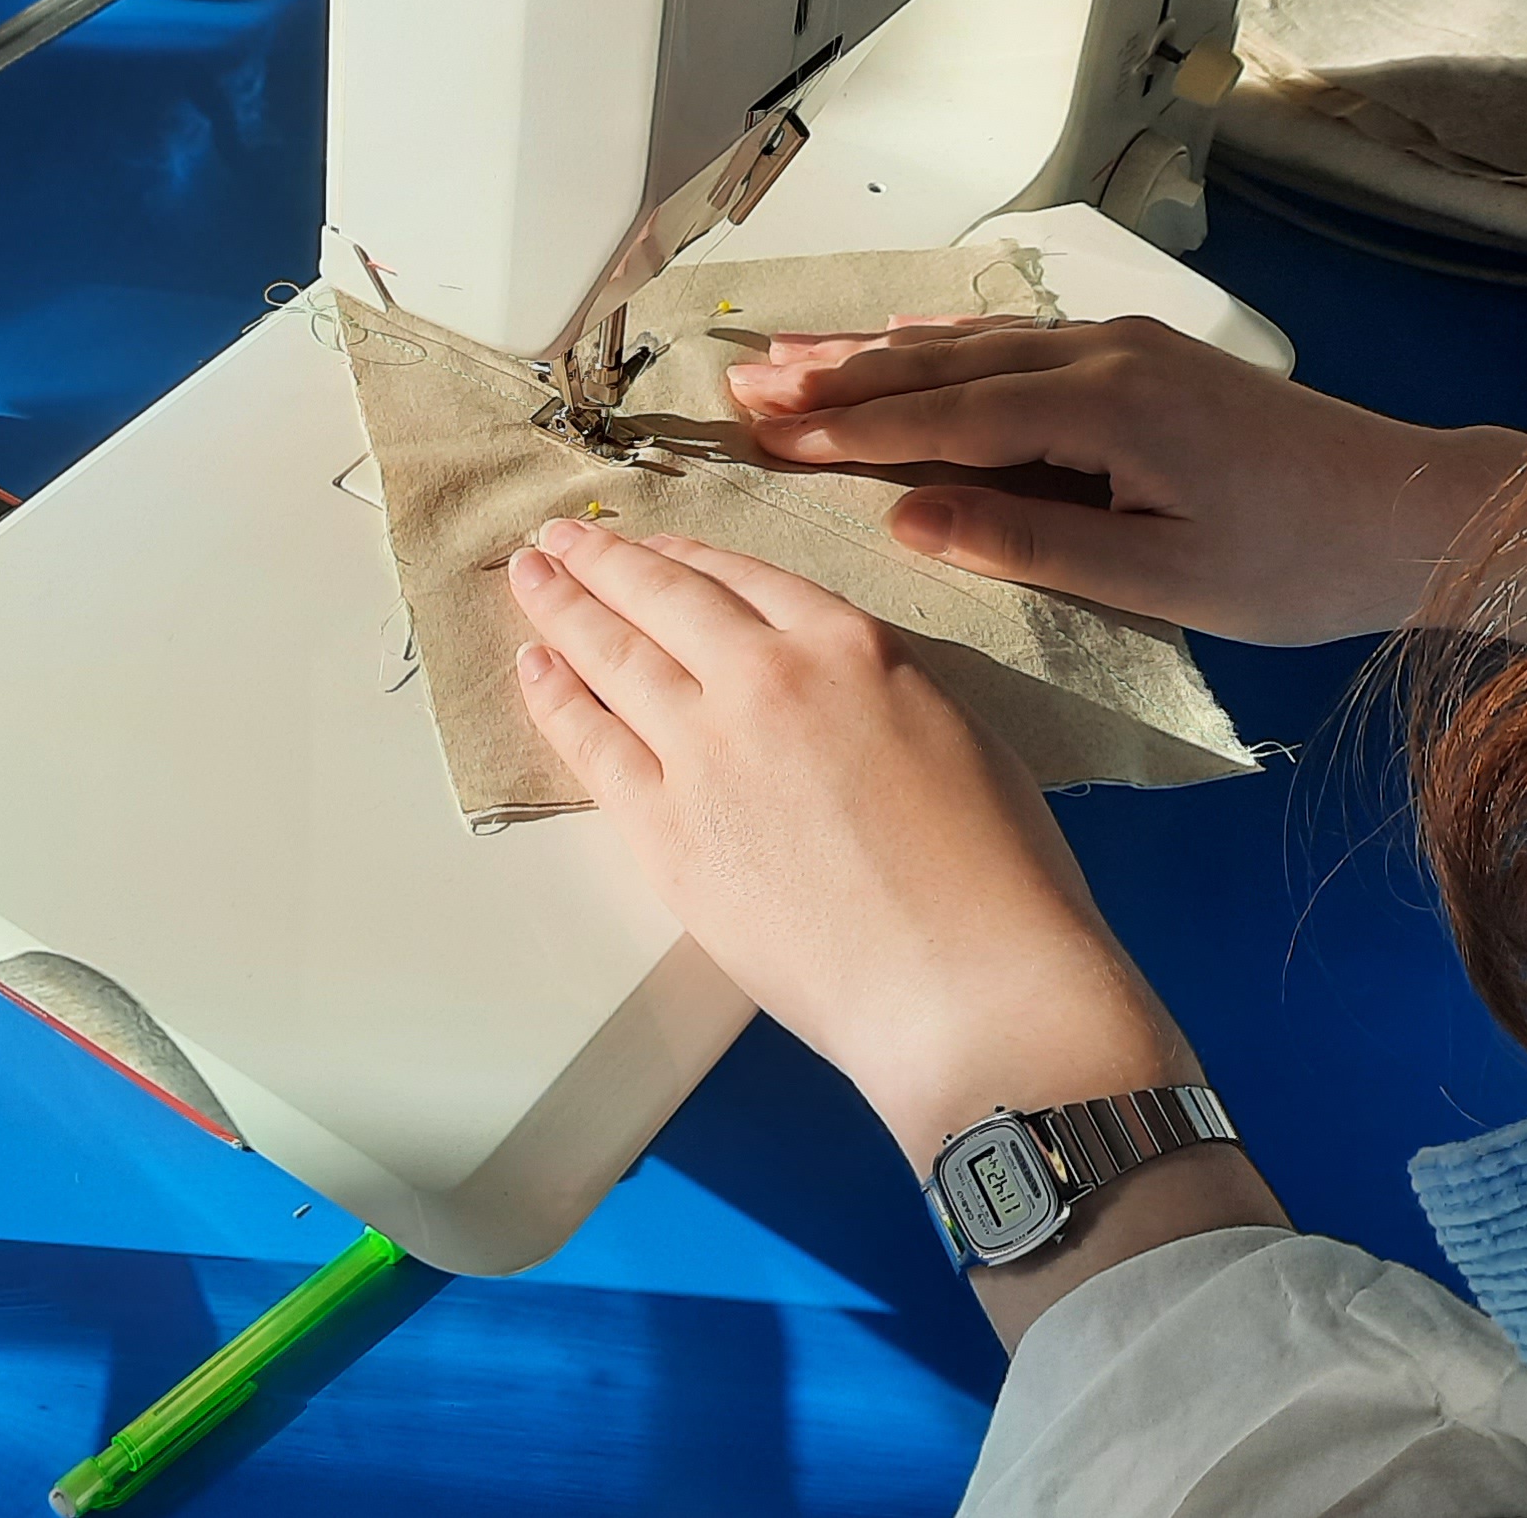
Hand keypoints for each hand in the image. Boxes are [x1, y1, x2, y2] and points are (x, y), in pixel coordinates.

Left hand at [507, 518, 1186, 1164]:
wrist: (969, 987)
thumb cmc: (998, 879)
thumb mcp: (955, 730)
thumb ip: (873, 688)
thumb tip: (826, 687)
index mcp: (846, 646)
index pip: (741, 578)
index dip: (684, 557)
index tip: (651, 548)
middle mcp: (764, 679)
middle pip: (660, 598)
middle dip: (600, 561)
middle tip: (557, 538)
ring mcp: (705, 752)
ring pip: (613, 656)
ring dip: (561, 607)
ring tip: (528, 576)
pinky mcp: (666, 830)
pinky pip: (592, 745)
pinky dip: (554, 698)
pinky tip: (532, 668)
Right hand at [725, 315, 1526, 645]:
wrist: (1414, 512)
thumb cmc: (1295, 565)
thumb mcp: (1162, 576)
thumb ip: (1029, 539)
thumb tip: (908, 515)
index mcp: (1104, 409)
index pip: (943, 416)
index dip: (846, 428)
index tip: (763, 435)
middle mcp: (1100, 356)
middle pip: (938, 361)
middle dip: (833, 375)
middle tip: (740, 387)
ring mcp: (1119, 346)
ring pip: (968, 342)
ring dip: (871, 352)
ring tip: (784, 359)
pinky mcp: (1136, 355)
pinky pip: (1008, 341)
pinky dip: (936, 343)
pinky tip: (894, 339)